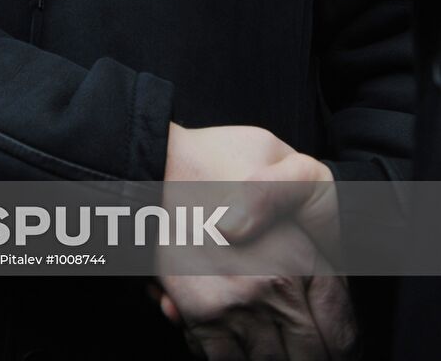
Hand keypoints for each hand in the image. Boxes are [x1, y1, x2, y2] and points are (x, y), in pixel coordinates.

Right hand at [159, 124, 355, 359]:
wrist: (155, 162)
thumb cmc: (221, 156)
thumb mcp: (288, 162)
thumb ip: (319, 213)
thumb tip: (329, 252)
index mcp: (303, 255)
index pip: (340, 328)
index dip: (342, 348)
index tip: (335, 350)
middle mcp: (273, 288)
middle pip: (308, 356)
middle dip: (310, 359)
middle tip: (303, 353)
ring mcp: (235, 305)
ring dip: (271, 360)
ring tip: (271, 350)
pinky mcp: (199, 313)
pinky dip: (232, 359)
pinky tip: (237, 346)